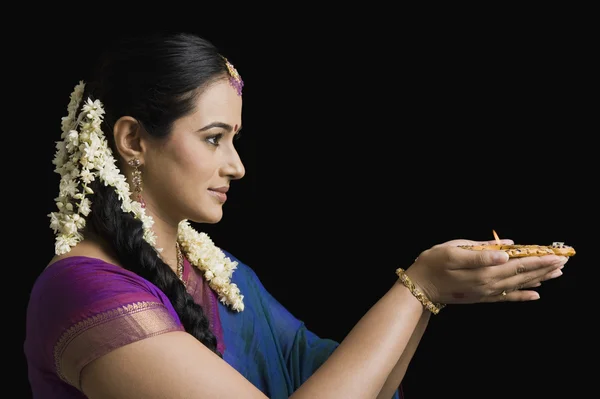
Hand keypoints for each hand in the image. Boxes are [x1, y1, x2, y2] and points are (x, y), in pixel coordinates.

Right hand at [405, 238, 567, 303]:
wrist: (420, 286)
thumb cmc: (433, 262)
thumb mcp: (453, 250)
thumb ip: (480, 251)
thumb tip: (507, 249)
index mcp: (483, 270)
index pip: (517, 262)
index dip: (537, 258)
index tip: (554, 254)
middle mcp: (488, 283)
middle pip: (521, 273)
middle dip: (543, 267)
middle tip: (563, 261)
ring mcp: (486, 292)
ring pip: (518, 285)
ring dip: (538, 279)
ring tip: (556, 273)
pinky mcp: (482, 297)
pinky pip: (507, 298)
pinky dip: (523, 296)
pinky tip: (536, 294)